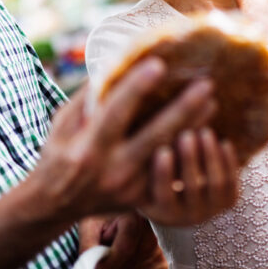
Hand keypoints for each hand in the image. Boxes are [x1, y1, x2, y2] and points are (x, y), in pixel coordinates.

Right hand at [31, 58, 215, 219]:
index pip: (116, 112)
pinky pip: (171, 172)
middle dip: (183, 109)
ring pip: (169, 153)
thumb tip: (116, 63)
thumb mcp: (62, 123)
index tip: (159, 64)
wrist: (55, 205)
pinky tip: (204, 131)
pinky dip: (188, 151)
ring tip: (213, 102)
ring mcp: (130, 188)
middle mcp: (112, 170)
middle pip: (155, 135)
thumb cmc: (58, 154)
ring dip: (193, 127)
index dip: (137, 88)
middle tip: (206, 85)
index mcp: (88, 148)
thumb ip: (88, 97)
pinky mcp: (141, 200)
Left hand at [80, 213, 165, 268]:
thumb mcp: (89, 225)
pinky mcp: (160, 263)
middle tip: (101, 255)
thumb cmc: (102, 219)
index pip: (126, 247)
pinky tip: (121, 264)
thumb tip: (91, 267)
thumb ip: (88, 244)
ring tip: (112, 256)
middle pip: (130, 264)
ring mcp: (158, 248)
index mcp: (134, 215)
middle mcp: (151, 230)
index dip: (108, 264)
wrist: (113, 217)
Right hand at [141, 128, 239, 225]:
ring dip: (211, 156)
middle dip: (189, 158)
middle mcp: (189, 217)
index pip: (164, 195)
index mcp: (164, 213)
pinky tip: (224, 143)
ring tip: (205, 132)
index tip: (163, 150)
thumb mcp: (146, 174)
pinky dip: (229, 161)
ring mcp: (211, 210)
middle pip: (192, 187)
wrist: (183, 197)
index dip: (164, 174)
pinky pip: (232, 181)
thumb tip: (151, 135)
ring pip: (216, 183)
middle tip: (187, 134)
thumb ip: (146, 160)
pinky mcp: (228, 201)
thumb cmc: (155, 178)